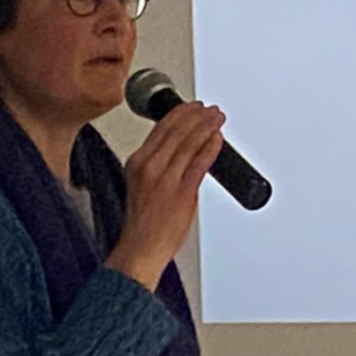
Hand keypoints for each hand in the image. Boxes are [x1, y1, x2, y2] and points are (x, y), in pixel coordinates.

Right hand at [107, 101, 224, 289]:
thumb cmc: (142, 223)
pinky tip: (218, 139)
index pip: (161, 128)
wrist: (140, 248)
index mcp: (137, 162)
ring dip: (207, 125)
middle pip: (177, 130)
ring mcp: (167, 178)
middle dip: (196, 115)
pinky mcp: (183, 191)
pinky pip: (200, 162)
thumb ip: (157, 166)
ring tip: (218, 118)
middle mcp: (150, 166)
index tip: (191, 106)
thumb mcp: (141, 185)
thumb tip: (179, 152)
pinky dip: (211, 146)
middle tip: (209, 109)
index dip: (180, 113)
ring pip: (190, 142)